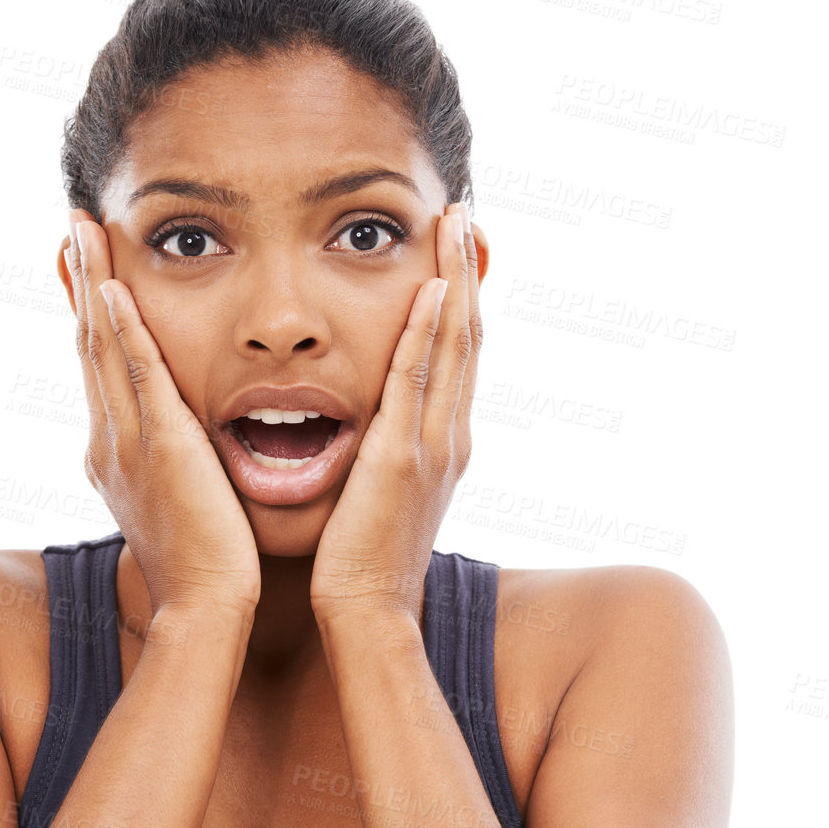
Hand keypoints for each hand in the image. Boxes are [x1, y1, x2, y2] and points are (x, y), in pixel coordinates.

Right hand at [63, 211, 261, 621]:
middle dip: (82, 280)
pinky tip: (116, 288)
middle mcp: (109, 441)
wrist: (202, 611)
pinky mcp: (160, 448)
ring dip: (94, 283)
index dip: (92, 313)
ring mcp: (128, 443)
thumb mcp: (178, 504)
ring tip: (83, 228)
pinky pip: (137, 375)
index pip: (99, 368)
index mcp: (114, 453)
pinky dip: (123, 329)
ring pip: (103, 346)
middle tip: (73, 223)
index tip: (90, 266)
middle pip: (89, 343)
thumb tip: (180, 450)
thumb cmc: (204, 567)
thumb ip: (173, 468)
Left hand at [310, 201, 483, 630]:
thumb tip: (372, 425)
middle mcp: (449, 437)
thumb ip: (382, 451)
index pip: (458, 353)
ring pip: (453, 346)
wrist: (367, 615)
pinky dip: (428, 334)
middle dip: (467, 270)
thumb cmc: (361, 562)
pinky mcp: (402, 462)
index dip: (461, 296)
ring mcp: (431, 448)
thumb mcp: (379, 494)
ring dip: (456, 280)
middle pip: (467, 336)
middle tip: (464, 212)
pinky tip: (430, 289)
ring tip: (455, 222)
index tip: (456, 246)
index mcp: (442, 443)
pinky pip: (416, 384)